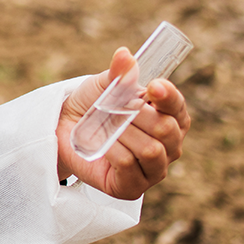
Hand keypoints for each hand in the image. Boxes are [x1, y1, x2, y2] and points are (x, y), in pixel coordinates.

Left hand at [55, 47, 191, 199]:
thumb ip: (118, 73)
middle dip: (138, 115)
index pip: (178, 108)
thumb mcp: (104, 86)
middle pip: (167, 130)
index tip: (152, 86)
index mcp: (170, 118)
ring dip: (123, 132)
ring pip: (151, 150)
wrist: (64, 130)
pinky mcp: (132, 188)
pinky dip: (112, 149)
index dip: (168, 96)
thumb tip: (124, 55)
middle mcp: (169, 146)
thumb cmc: (92, 107)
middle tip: (113, 107)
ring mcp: (154, 170)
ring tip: (104, 124)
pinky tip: (100, 143)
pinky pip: (128, 165)